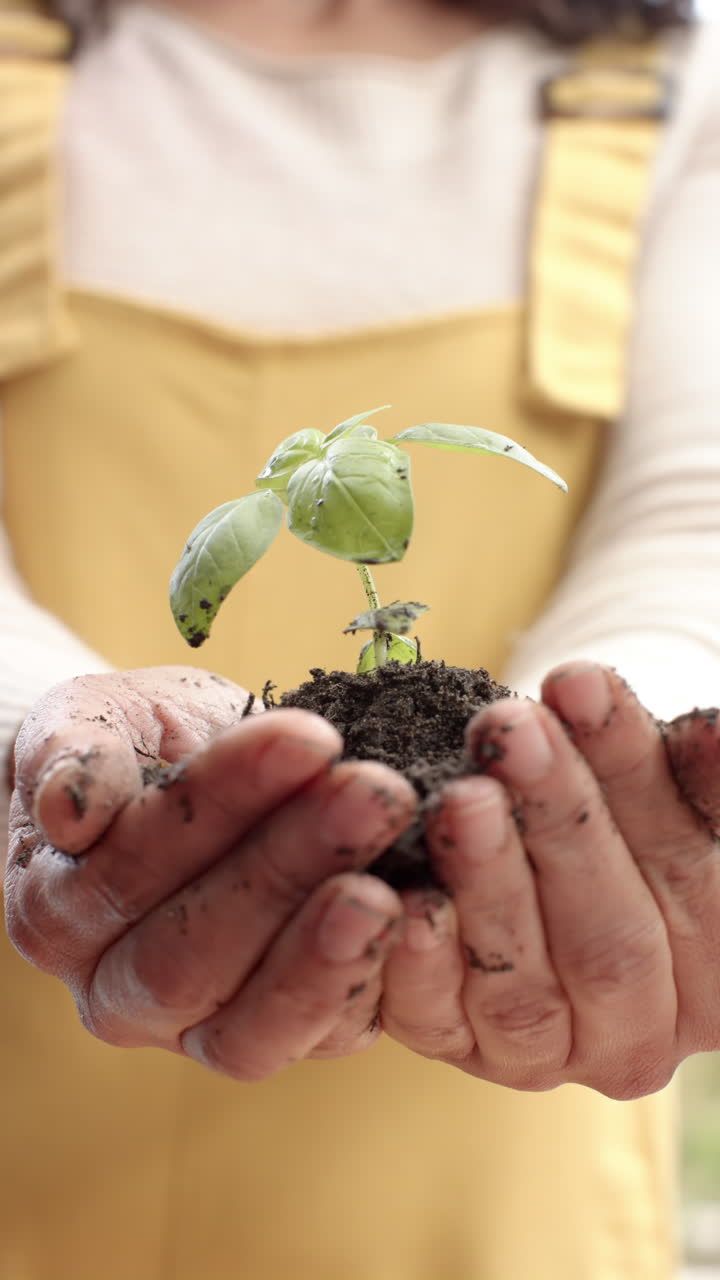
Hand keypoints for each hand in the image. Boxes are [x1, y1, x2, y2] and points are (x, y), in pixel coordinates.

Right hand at [5, 668, 415, 1078]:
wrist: (175, 774)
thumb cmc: (131, 741)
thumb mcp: (91, 718)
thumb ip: (70, 752)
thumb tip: (71, 808)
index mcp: (61, 911)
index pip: (133, 867)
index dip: (220, 802)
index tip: (308, 737)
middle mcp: (119, 991)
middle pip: (192, 955)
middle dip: (292, 870)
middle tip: (381, 795)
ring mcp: (203, 1025)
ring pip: (257, 1024)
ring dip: (334, 954)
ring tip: (403, 887)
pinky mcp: (290, 1031)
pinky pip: (330, 1034)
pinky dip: (384, 984)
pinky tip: (431, 918)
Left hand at [381, 662, 719, 1099]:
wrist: (546, 853)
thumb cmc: (623, 815)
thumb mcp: (667, 786)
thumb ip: (693, 772)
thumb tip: (713, 734)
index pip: (687, 871)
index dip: (631, 771)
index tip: (578, 681)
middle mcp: (640, 1036)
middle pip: (609, 938)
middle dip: (556, 821)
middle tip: (509, 730)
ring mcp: (546, 1053)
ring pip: (522, 984)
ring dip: (487, 883)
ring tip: (461, 797)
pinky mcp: (459, 1049)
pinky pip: (435, 1019)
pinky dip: (418, 960)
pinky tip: (406, 896)